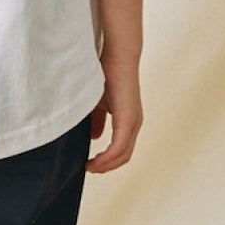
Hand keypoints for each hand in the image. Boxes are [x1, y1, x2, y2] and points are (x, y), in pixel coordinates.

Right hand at [85, 56, 142, 173]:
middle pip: (123, 157)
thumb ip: (97, 120)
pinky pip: (118, 148)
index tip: (90, 164)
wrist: (117, 56)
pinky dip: (107, 157)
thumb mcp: (98, 102)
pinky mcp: (128, 120)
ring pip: (122, 155)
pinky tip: (94, 160)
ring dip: (105, 165)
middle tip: (89, 169)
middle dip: (106, 166)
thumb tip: (95, 138)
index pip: (121, 149)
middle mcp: (134, 124)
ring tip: (90, 167)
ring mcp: (133, 123)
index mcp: (129, 120)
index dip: (107, 159)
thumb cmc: (107, 74)